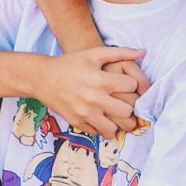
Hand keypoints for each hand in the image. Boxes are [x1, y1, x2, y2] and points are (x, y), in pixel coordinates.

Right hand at [32, 46, 151, 139]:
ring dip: (118, 123)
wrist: (42, 78)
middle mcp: (95, 99)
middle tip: (124, 102)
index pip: (132, 87)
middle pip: (127, 111)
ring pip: (114, 128)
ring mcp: (85, 113)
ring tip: (115, 115)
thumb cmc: (70, 64)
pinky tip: (101, 118)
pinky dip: (102, 128)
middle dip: (129, 107)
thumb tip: (144, 52)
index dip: (132, 85)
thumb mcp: (94, 54)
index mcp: (101, 80)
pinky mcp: (77, 123)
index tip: (126, 85)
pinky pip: (98, 133)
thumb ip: (120, 53)